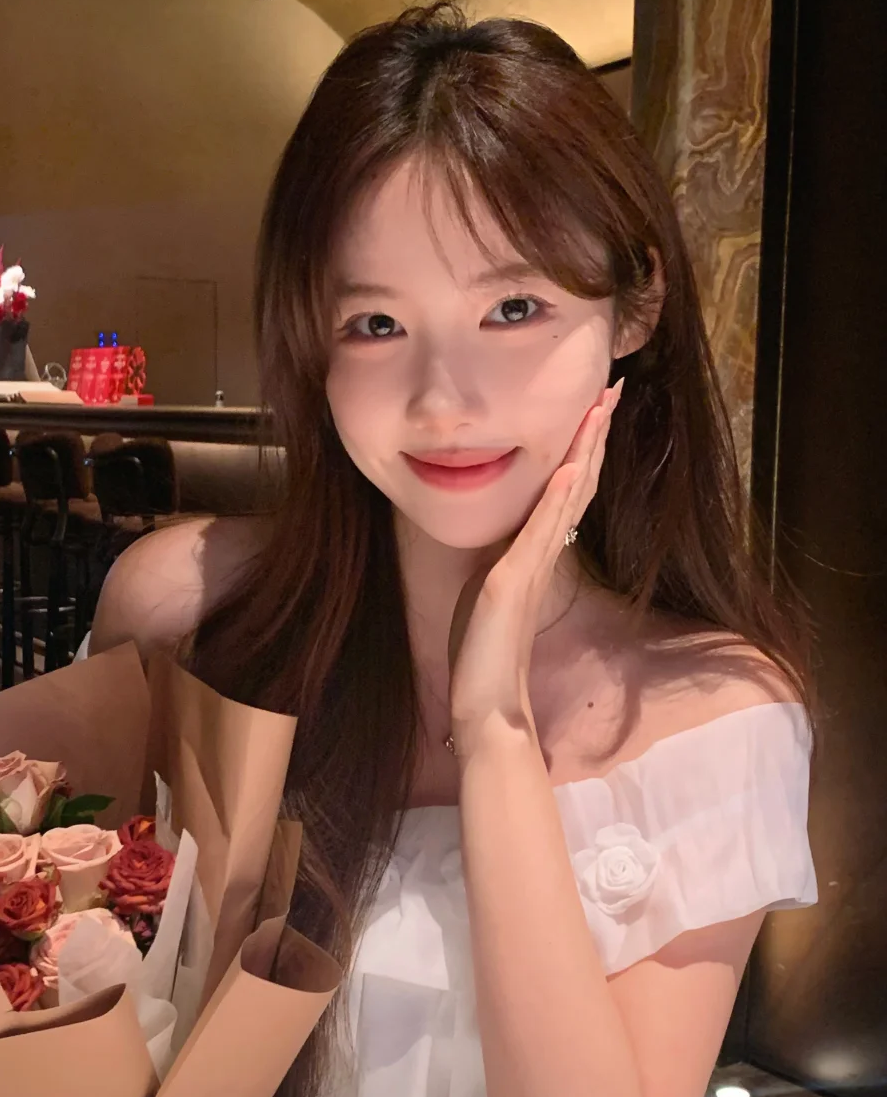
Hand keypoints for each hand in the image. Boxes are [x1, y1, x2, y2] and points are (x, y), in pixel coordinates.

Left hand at [447, 379, 621, 754]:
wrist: (487, 707)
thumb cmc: (484, 657)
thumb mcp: (488, 596)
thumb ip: (503, 567)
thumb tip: (503, 548)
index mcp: (533, 555)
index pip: (565, 491)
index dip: (582, 449)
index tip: (594, 409)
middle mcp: (539, 555)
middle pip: (575, 483)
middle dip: (592, 434)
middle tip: (611, 389)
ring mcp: (529, 567)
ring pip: (565, 498)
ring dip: (582, 451)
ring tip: (598, 409)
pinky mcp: (512, 582)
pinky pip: (540, 532)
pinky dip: (557, 499)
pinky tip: (569, 468)